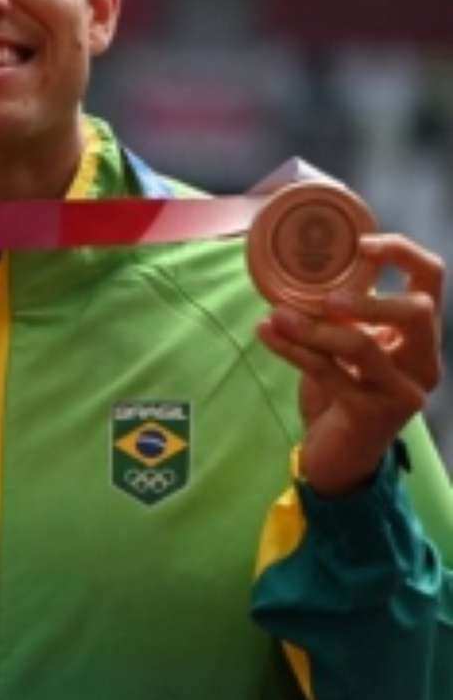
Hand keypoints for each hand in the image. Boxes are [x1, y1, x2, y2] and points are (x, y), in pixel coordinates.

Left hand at [256, 233, 444, 495]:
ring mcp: (403, 391)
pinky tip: (266, 333)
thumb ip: (342, 309)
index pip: (432, 278)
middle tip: (325, 298)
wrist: (338, 455)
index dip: (402, 252)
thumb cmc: (344, 389)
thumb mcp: (348, 342)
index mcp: (421, 335)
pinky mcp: (373, 415)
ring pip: (362, 344)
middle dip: (368, 298)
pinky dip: (292, 349)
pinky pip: (327, 372)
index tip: (360, 244)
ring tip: (276, 315)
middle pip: (417, 311)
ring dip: (312, 327)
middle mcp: (423, 362)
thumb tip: (303, 264)